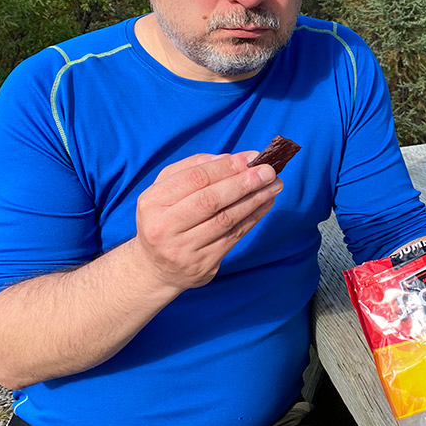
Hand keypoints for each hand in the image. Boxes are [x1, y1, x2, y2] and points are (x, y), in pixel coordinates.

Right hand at [133, 152, 281, 290]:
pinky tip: (266, 204)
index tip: (252, 157)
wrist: (156, 268)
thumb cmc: (165, 218)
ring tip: (274, 186)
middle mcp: (163, 227)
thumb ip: (193, 168)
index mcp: (152, 201)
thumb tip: (229, 158)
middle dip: (244, 183)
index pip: (195, 178)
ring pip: (226, 219)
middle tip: (269, 172)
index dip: (227, 167)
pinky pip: (234, 237)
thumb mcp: (166, 189)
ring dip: (255, 200)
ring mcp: (183, 249)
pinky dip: (253, 218)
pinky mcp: (202, 265)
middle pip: (211, 200)